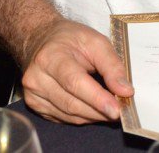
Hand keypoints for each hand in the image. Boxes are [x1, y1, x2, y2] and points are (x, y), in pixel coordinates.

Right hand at [19, 18, 133, 124]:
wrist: (41, 40)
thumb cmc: (71, 39)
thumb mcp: (96, 42)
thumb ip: (112, 65)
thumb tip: (125, 91)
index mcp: (51, 57)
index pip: (75, 83)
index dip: (97, 98)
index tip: (116, 110)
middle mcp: (37, 78)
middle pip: (71, 103)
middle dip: (99, 110)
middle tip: (120, 112)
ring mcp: (33, 94)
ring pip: (68, 114)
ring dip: (93, 116)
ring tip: (110, 110)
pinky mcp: (35, 105)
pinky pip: (63, 118)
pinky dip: (82, 116)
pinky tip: (94, 110)